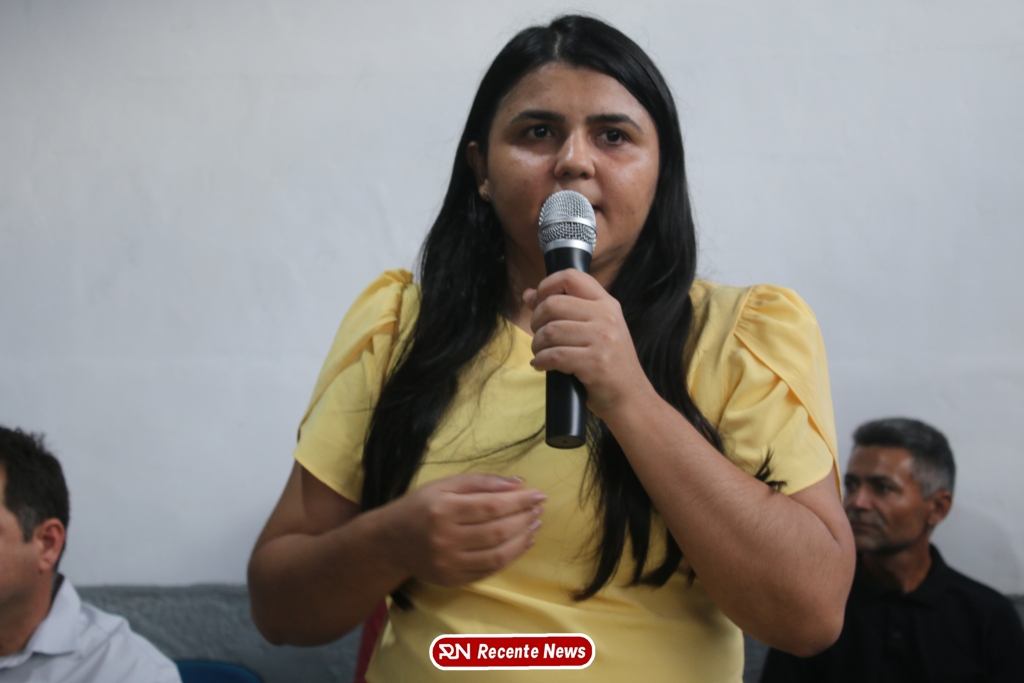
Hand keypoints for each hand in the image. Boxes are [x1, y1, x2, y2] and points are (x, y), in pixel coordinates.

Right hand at [387, 473, 544, 586]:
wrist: (389, 542)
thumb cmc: (419, 507)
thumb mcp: (444, 485)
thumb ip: (481, 482)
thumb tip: (518, 484)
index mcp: (443, 510)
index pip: (491, 506)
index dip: (520, 501)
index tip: (539, 494)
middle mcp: (445, 539)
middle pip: (498, 531)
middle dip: (525, 519)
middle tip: (539, 509)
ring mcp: (449, 564)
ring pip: (498, 555)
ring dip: (522, 539)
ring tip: (535, 525)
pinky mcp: (452, 580)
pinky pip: (489, 570)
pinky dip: (511, 557)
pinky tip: (522, 543)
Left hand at [524, 269, 652, 419]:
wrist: (631, 398)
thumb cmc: (609, 365)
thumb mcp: (594, 330)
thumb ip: (565, 310)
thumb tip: (529, 295)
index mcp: (607, 304)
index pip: (571, 276)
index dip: (547, 285)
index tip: (539, 302)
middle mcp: (606, 316)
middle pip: (552, 304)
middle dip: (536, 322)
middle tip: (539, 337)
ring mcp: (602, 339)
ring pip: (550, 331)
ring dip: (537, 345)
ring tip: (541, 354)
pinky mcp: (594, 362)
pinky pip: (553, 355)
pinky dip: (541, 362)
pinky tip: (542, 366)